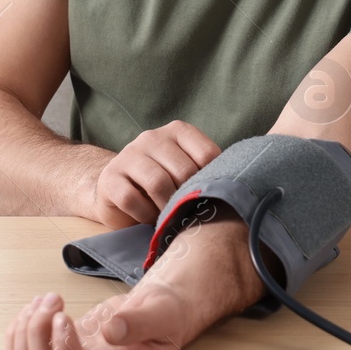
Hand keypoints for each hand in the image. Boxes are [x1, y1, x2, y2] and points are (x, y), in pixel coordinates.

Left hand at [6, 217, 263, 349]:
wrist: (154, 311)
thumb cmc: (162, 315)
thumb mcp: (161, 314)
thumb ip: (139, 323)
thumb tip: (110, 331)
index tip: (63, 316)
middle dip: (38, 335)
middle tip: (53, 298)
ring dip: (25, 331)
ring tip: (46, 299)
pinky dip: (17, 331)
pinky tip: (35, 306)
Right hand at [88, 120, 220, 226]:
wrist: (118, 192)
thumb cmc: (164, 184)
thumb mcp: (187, 172)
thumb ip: (208, 172)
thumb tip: (240, 187)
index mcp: (178, 131)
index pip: (207, 155)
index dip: (211, 182)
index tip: (208, 198)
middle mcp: (152, 137)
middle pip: (183, 170)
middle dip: (187, 197)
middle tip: (187, 212)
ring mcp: (128, 155)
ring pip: (158, 183)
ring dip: (166, 207)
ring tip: (168, 217)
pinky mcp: (110, 178)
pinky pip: (131, 199)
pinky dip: (144, 215)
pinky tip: (147, 218)